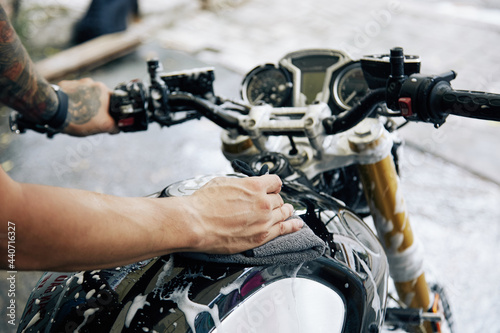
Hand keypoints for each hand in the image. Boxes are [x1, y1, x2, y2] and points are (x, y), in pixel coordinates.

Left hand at [58, 78, 118, 135]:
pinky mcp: (64, 85)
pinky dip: (73, 101)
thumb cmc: (80, 117)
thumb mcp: (103, 126)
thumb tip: (118, 127)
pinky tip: (70, 111)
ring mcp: (77, 83)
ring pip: (86, 95)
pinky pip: (73, 94)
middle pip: (99, 97)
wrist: (53, 110)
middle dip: (98, 108)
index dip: (112, 111)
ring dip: (85, 104)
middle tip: (92, 119)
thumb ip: (114, 126)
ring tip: (78, 116)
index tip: (108, 119)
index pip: (114, 100)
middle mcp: (91, 83)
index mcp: (103, 90)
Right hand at [185, 175, 303, 253]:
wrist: (196, 223)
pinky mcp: (261, 236)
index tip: (273, 187)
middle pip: (279, 198)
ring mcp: (264, 220)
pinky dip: (293, 226)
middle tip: (272, 202)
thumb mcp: (223, 183)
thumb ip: (240, 185)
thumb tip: (244, 186)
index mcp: (254, 186)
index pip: (275, 181)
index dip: (273, 185)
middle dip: (275, 199)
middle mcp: (263, 202)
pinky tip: (297, 225)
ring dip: (286, 211)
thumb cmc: (203, 204)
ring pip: (283, 212)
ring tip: (288, 211)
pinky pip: (284, 229)